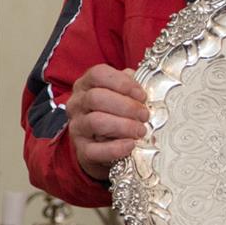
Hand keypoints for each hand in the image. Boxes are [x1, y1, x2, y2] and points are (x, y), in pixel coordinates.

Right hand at [67, 64, 148, 179]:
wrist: (103, 144)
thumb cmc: (116, 111)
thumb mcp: (122, 94)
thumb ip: (131, 86)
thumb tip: (148, 83)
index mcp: (87, 84)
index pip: (98, 74)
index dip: (123, 83)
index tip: (142, 95)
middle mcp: (77, 103)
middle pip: (96, 97)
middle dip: (126, 106)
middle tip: (145, 115)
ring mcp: (77, 127)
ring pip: (95, 121)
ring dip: (123, 126)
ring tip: (141, 130)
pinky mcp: (81, 150)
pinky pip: (95, 150)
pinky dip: (116, 148)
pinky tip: (131, 145)